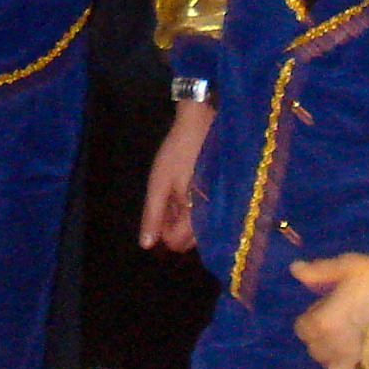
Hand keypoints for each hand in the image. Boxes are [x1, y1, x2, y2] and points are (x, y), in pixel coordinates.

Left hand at [142, 102, 213, 249]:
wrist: (201, 123)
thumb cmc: (178, 153)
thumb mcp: (158, 182)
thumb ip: (153, 215)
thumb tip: (146, 245)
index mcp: (197, 215)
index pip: (176, 243)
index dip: (161, 230)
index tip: (159, 209)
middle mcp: (213, 216)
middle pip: (187, 240)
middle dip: (172, 226)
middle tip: (167, 200)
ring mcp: (219, 207)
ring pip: (196, 229)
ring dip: (182, 218)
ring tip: (176, 193)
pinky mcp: (221, 197)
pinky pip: (205, 215)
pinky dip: (192, 209)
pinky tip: (187, 189)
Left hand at [289, 253, 368, 368]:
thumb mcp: (350, 266)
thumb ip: (320, 272)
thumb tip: (296, 270)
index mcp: (324, 322)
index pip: (302, 329)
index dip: (311, 318)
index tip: (325, 309)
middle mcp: (335, 347)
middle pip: (316, 349)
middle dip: (323, 337)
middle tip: (340, 323)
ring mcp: (355, 362)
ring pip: (333, 367)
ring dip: (337, 356)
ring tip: (352, 342)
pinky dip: (356, 368)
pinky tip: (366, 354)